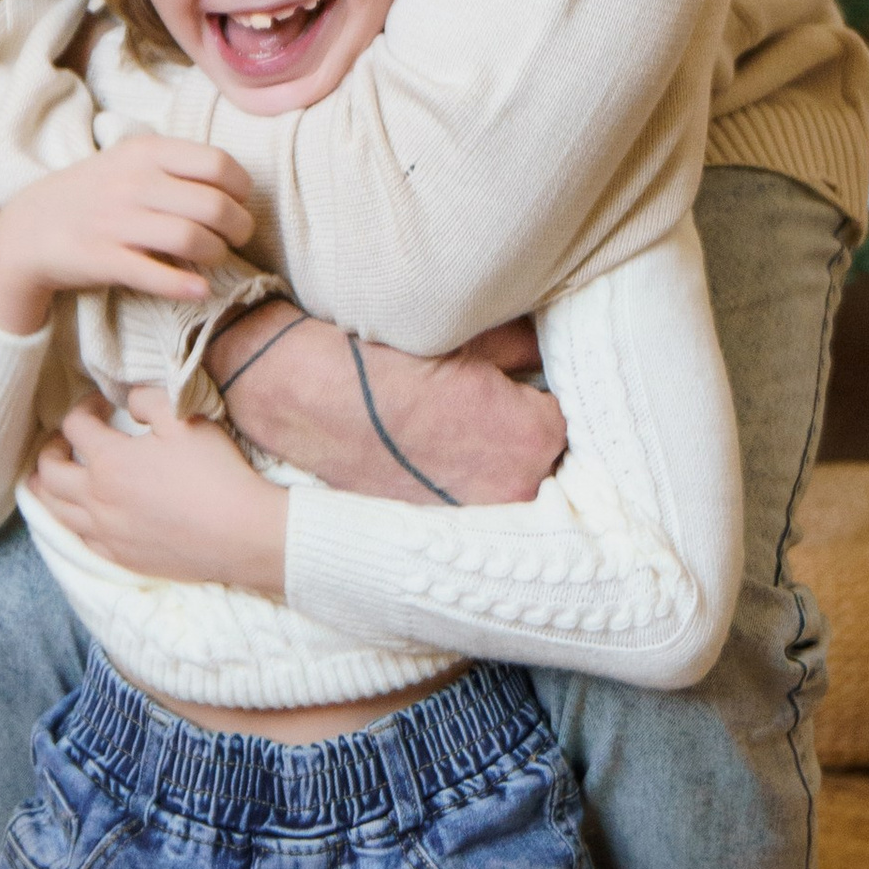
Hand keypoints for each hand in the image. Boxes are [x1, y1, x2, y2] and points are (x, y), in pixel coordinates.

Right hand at [0, 139, 255, 336]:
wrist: (29, 228)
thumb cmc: (94, 195)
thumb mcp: (129, 161)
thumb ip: (176, 166)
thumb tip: (234, 186)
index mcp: (145, 152)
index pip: (218, 164)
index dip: (242, 189)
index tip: (240, 204)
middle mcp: (133, 183)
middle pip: (213, 205)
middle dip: (238, 227)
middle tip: (236, 238)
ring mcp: (117, 221)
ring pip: (191, 239)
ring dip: (216, 255)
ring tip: (214, 258)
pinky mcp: (103, 259)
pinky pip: (156, 275)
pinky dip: (186, 286)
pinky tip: (200, 290)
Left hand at [29, 390, 287, 589]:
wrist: (240, 534)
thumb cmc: (214, 473)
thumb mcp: (184, 419)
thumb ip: (148, 400)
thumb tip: (128, 402)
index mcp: (108, 461)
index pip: (75, 426)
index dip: (84, 407)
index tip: (102, 404)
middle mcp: (97, 499)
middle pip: (49, 472)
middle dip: (50, 450)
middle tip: (62, 442)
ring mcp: (106, 533)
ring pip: (55, 511)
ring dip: (48, 489)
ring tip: (54, 478)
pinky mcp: (120, 558)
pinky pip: (80, 539)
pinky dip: (72, 521)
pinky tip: (83, 515)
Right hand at [207, 308, 564, 505]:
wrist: (302, 396)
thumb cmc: (382, 359)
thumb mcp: (467, 337)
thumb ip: (521, 345)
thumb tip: (541, 347)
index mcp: (535, 437)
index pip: (565, 415)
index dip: (535, 393)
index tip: (511, 382)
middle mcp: (516, 491)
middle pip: (542, 458)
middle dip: (519, 434)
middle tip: (481, 407)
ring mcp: (475, 518)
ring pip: (507, 484)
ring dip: (491, 464)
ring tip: (452, 433)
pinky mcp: (436, 531)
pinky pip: (469, 504)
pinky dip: (458, 484)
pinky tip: (430, 457)